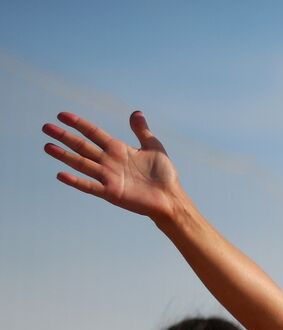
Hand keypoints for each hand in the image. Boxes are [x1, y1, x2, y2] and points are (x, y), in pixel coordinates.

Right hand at [43, 112, 184, 221]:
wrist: (171, 198)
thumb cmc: (164, 174)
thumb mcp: (153, 147)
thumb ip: (142, 130)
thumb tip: (136, 112)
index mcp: (118, 149)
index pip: (94, 133)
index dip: (79, 124)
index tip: (62, 115)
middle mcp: (109, 162)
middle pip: (82, 146)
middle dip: (65, 137)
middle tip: (46, 127)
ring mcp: (108, 177)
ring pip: (82, 164)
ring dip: (64, 156)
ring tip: (47, 146)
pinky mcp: (112, 193)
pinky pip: (90, 187)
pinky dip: (76, 181)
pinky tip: (61, 175)